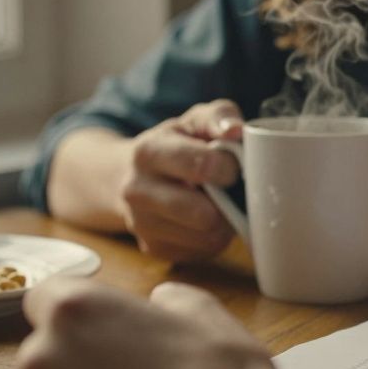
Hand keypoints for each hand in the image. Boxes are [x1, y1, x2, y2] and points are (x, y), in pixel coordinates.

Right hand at [117, 100, 243, 260]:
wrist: (131, 175)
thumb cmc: (175, 144)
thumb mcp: (194, 120)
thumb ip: (219, 116)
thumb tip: (235, 130)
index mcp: (148, 152)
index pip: (202, 166)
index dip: (230, 168)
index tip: (235, 166)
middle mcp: (137, 192)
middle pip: (203, 215)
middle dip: (228, 203)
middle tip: (230, 190)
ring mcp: (142, 225)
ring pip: (207, 238)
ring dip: (225, 223)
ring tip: (220, 203)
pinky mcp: (153, 248)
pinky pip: (203, 252)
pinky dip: (214, 237)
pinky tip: (207, 219)